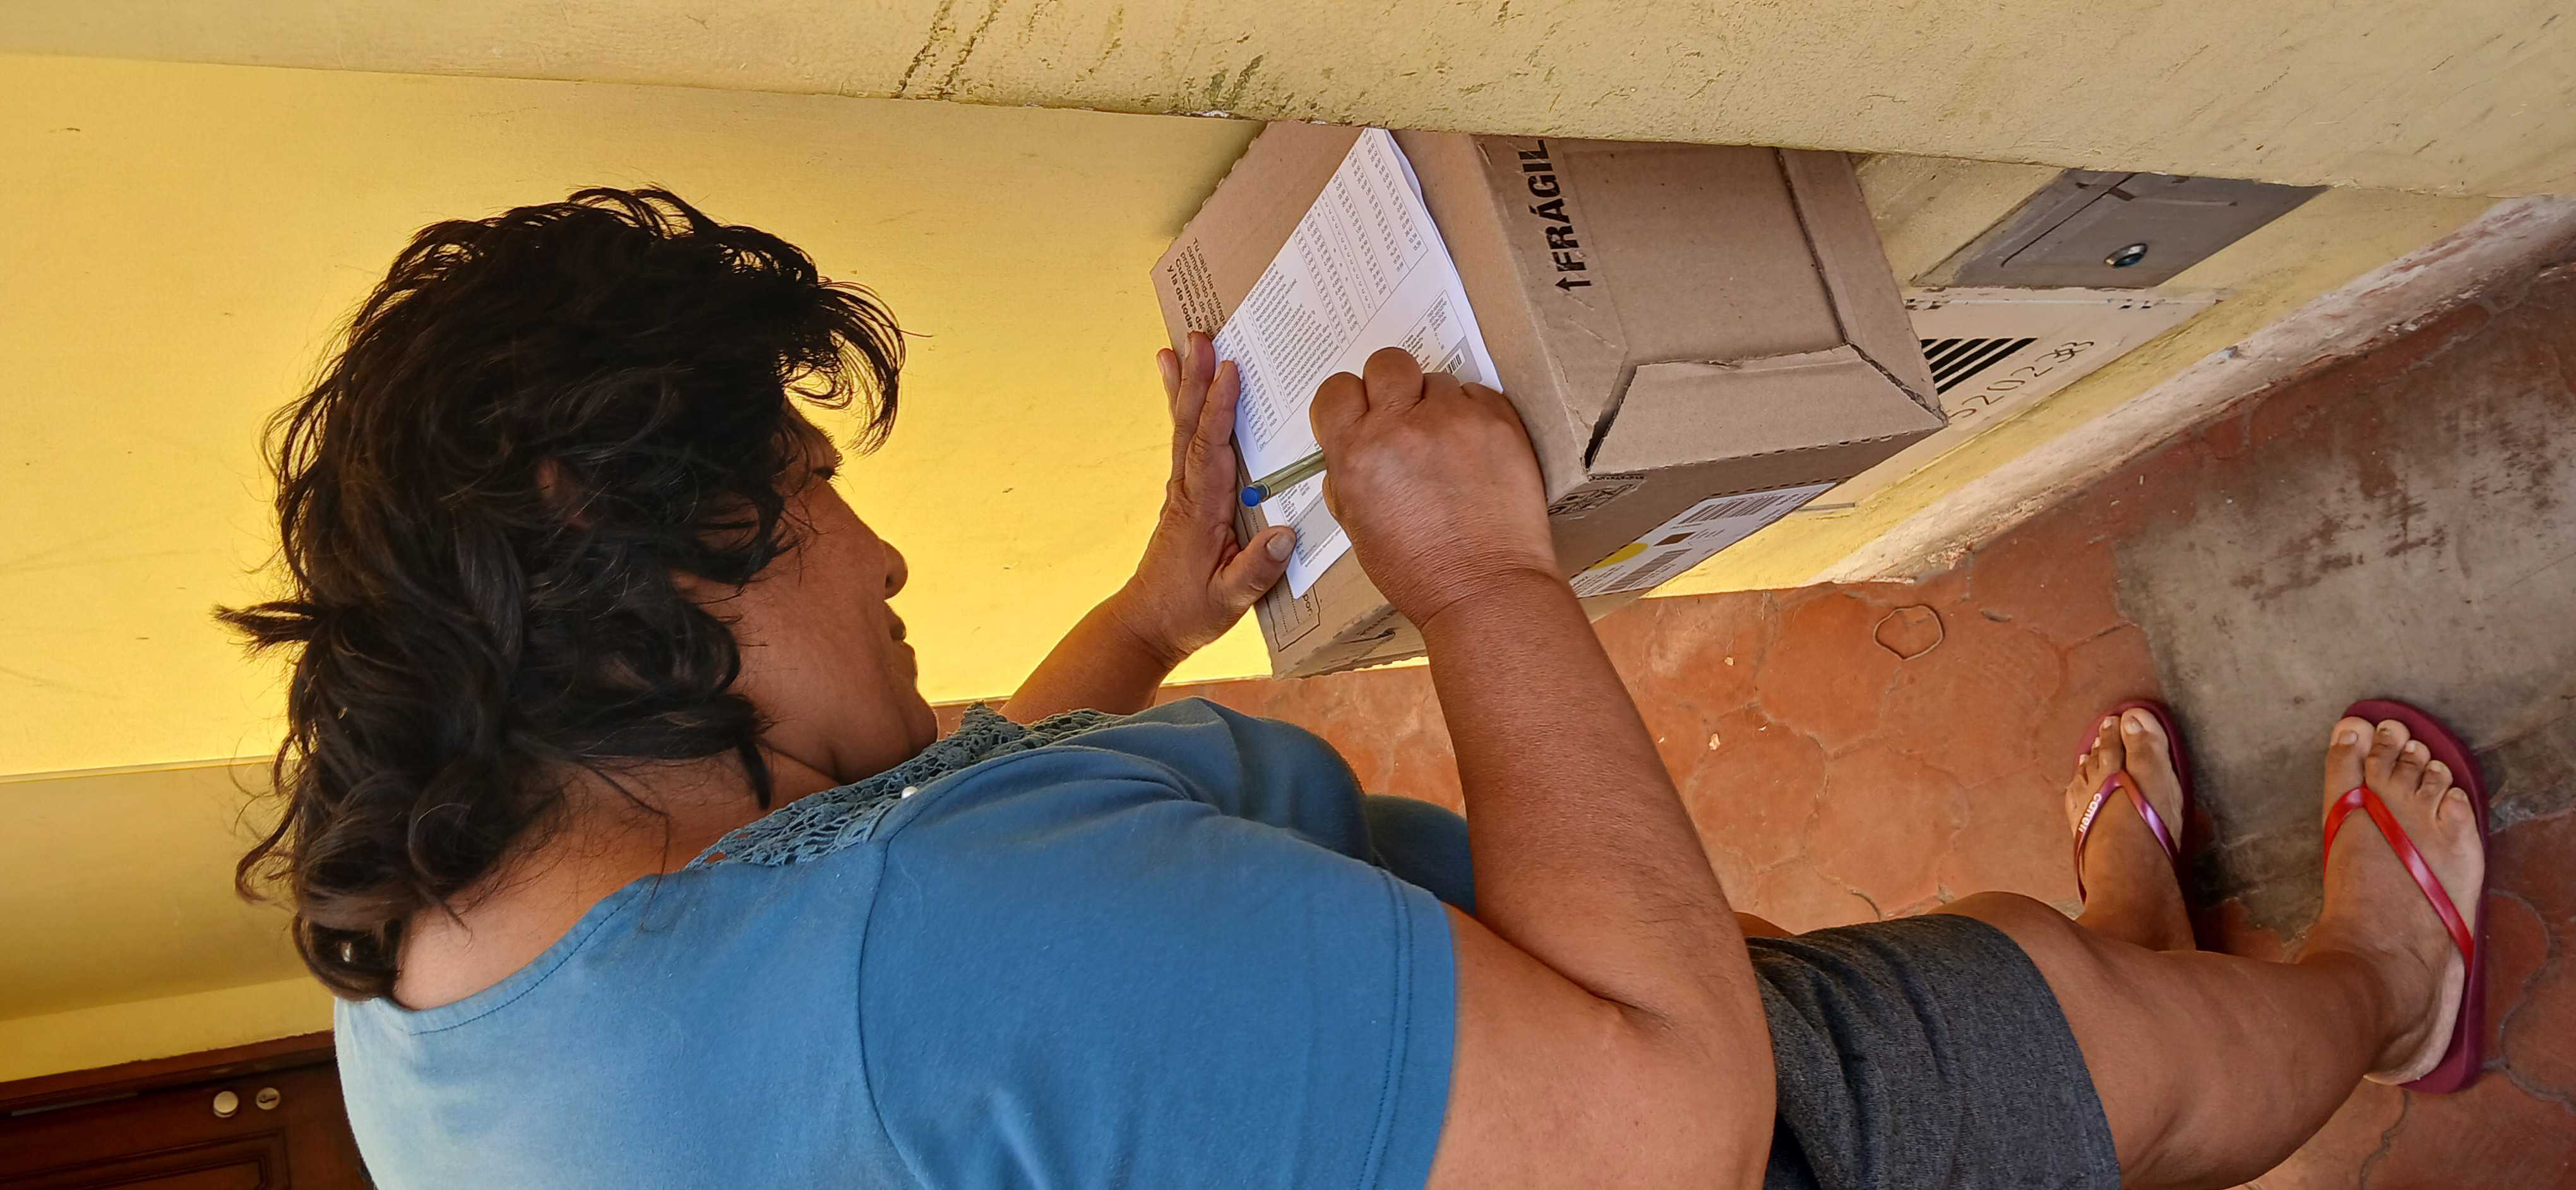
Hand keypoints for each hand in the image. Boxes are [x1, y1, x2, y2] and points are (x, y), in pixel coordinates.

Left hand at [1104, 332, 1296, 666]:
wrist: (1148, 624)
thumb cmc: (1189, 611)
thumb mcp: (1229, 602)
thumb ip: (1255, 569)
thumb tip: (1284, 534)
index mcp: (1202, 512)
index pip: (1211, 451)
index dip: (1220, 411)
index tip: (1230, 372)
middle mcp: (1187, 492)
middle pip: (1192, 427)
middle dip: (1198, 381)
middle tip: (1199, 338)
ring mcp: (1182, 489)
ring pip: (1183, 427)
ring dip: (1186, 385)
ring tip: (1181, 345)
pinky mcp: (1184, 492)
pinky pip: (1185, 439)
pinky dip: (1183, 407)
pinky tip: (1175, 381)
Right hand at [1310, 347, 1557, 627]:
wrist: (1485, 590)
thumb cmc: (1419, 571)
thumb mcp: (1357, 527)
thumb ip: (1347, 477)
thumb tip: (1351, 449)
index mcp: (1357, 453)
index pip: (1336, 389)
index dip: (1348, 402)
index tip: (1361, 417)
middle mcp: (1402, 425)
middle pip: (1387, 363)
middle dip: (1392, 386)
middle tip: (1404, 417)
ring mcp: (1455, 419)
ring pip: (1437, 380)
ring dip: (1438, 406)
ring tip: (1449, 448)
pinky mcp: (1499, 422)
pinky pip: (1479, 394)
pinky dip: (1474, 416)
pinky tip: (1476, 454)